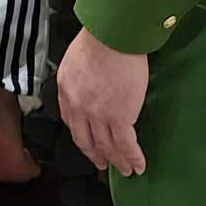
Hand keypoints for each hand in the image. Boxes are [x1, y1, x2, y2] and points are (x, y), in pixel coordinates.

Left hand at [57, 27, 148, 175]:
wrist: (112, 35)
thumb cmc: (100, 37)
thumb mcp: (77, 58)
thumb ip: (81, 75)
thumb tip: (92, 80)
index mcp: (67, 90)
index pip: (72, 122)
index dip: (82, 136)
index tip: (88, 143)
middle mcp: (78, 107)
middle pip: (86, 140)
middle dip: (95, 155)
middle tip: (103, 164)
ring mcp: (98, 115)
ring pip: (107, 146)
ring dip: (117, 161)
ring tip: (125, 170)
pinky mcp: (119, 117)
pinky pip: (126, 145)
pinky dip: (133, 158)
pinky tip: (139, 165)